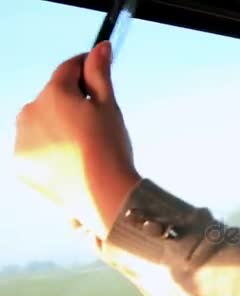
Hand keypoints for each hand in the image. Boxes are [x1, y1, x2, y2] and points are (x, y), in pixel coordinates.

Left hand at [13, 41, 141, 238]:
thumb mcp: (109, 106)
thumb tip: (101, 47)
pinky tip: (71, 160)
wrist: (102, 194)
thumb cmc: (110, 149)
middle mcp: (29, 112)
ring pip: (41, 122)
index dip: (85, 67)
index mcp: (54, 94)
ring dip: (58, 125)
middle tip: (97, 121)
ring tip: (83, 145)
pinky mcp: (21, 164)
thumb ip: (100, 73)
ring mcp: (22, 140)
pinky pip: (34, 147)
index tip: (96, 71)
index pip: (68, 68)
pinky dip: (49, 149)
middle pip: (52, 96)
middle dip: (72, 101)